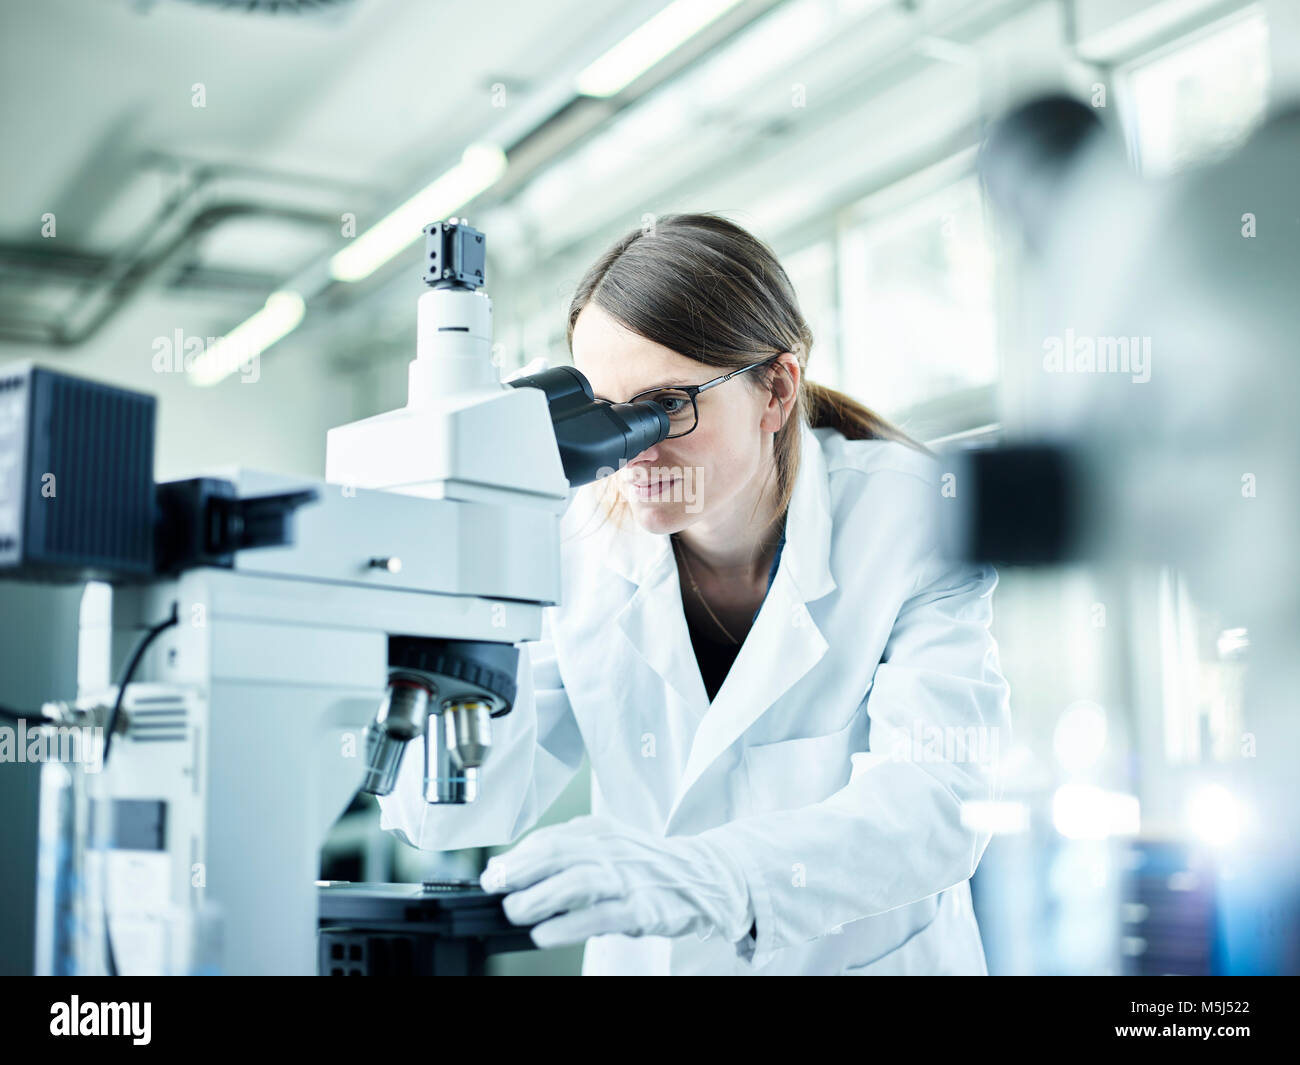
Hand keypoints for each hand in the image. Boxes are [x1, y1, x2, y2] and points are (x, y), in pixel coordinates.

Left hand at [479, 815, 752, 949]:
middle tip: (495, 887)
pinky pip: (600, 916)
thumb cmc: (647, 865)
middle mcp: (612, 849)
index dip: (517, 856)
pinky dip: (568, 925)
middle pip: (558, 853)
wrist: (704, 876)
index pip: (550, 838)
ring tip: (515, 911)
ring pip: (577, 881)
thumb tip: (515, 870)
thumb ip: (567, 854)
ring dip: (539, 896)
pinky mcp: (641, 908)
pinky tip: (545, 934)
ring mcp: (627, 878)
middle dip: (520, 870)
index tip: (493, 872)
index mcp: (599, 831)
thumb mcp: (607, 845)